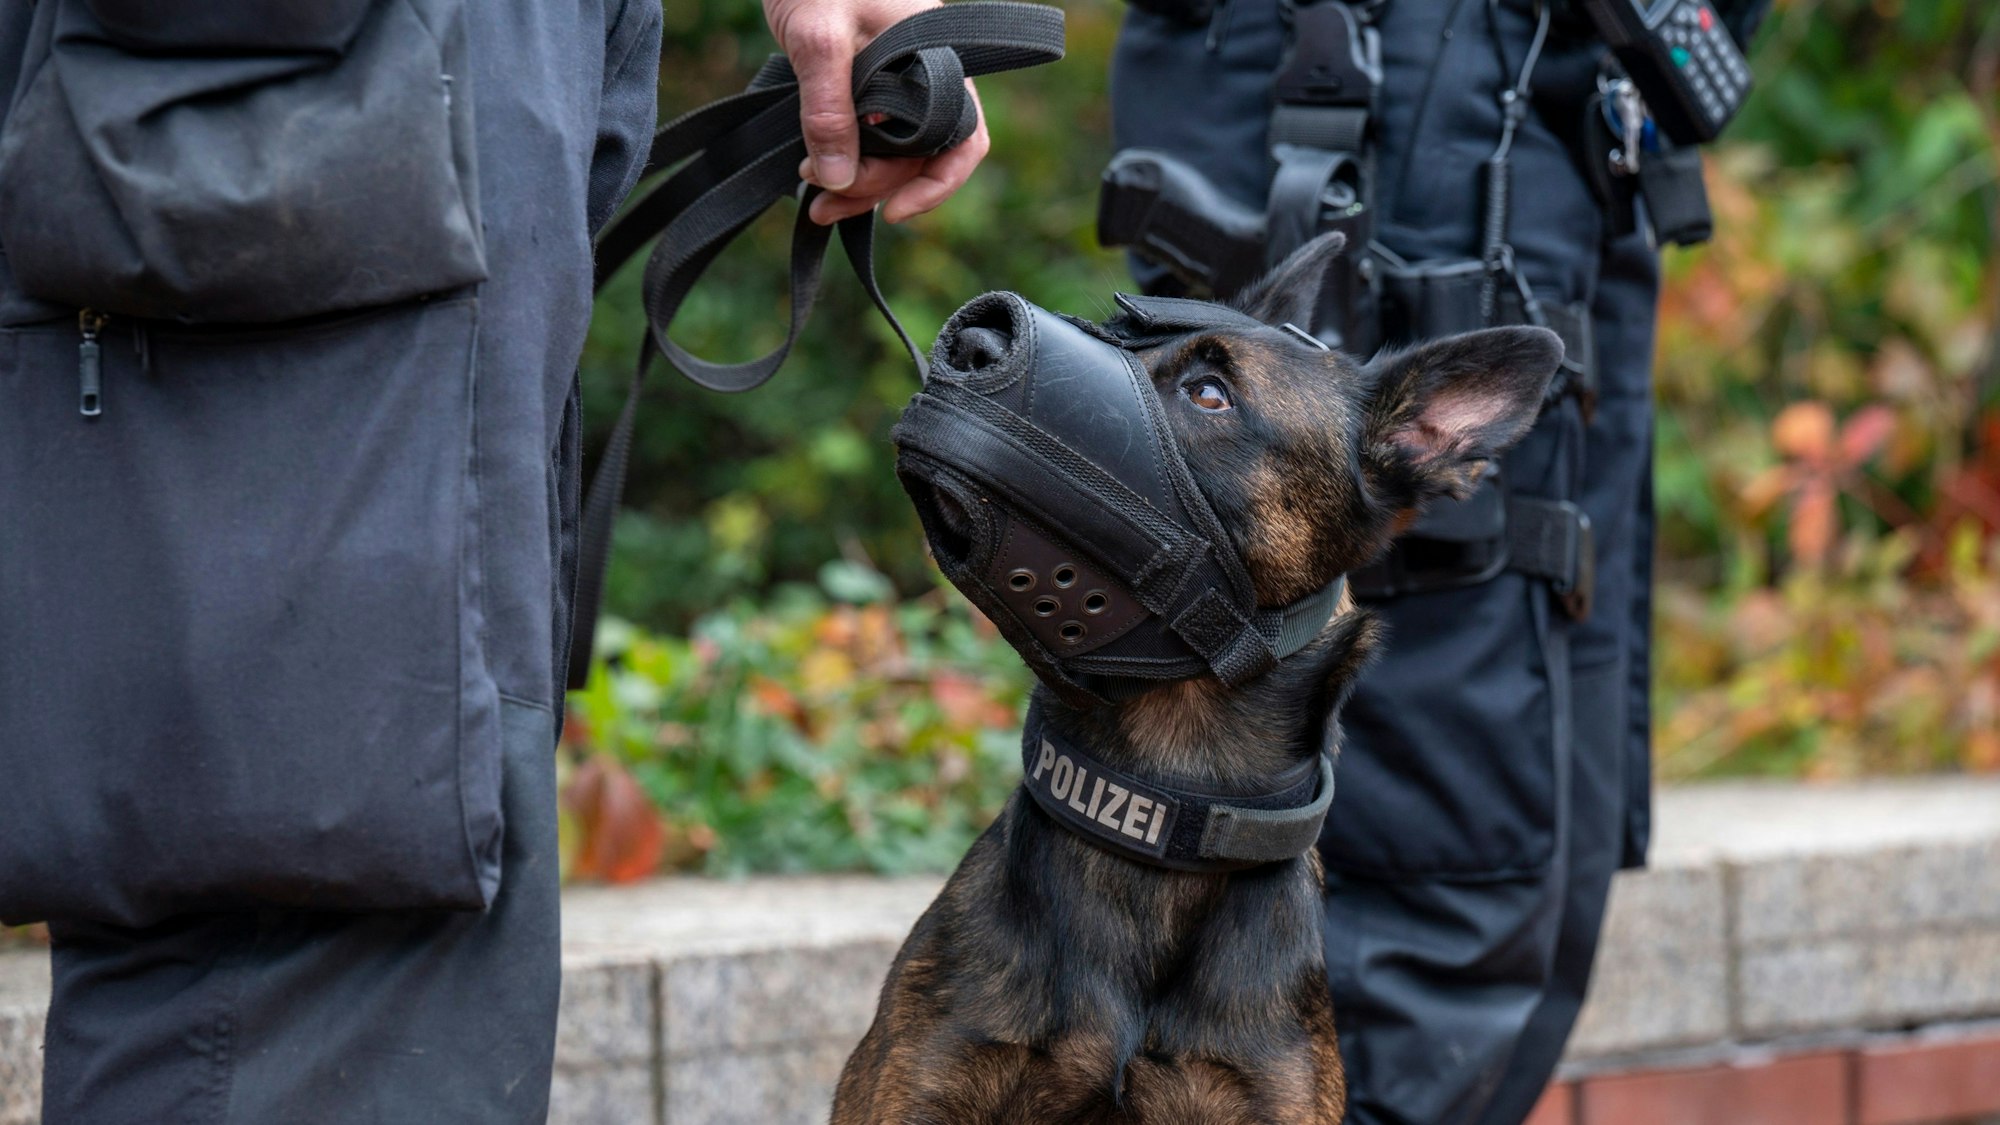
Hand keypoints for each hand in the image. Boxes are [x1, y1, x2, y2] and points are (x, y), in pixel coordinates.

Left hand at [762, 0, 991, 225]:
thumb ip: (828, 108)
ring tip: (811, 196)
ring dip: (854, 181)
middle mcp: (926, 77)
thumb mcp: (818, 39)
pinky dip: (845, 158)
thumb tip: (837, 179)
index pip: (963, 139)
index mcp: (937, 61)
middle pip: (917, 157)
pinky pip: (869, 136)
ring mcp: (897, 83)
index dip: (937, 185)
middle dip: (873, 187)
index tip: (893, 212)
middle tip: (820, 202)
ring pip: (891, 152)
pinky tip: (815, 170)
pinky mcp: (868, 85)